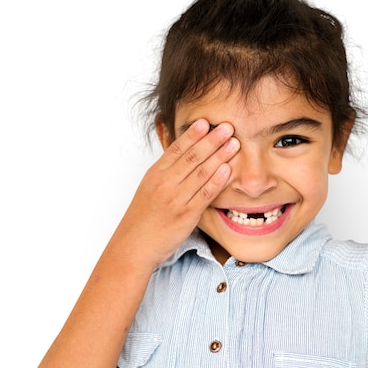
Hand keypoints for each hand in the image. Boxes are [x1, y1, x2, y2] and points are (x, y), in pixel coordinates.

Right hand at [119, 119, 238, 266]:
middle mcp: (165, 183)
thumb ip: (165, 171)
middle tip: (227, 126)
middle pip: (192, 157)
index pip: (176, 149)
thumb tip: (180, 154)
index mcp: (155, 174)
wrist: (134, 246)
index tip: (205, 122)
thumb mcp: (149, 188)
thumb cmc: (143, 218)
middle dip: (211, 140)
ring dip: (219, 156)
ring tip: (234, 143)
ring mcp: (176, 199)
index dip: (192, 134)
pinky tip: (228, 169)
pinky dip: (217, 180)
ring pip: (201, 172)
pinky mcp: (186, 215)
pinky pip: (205, 194)